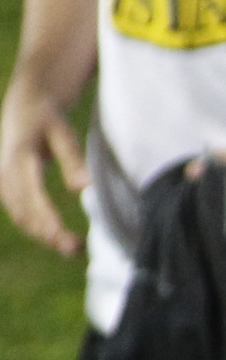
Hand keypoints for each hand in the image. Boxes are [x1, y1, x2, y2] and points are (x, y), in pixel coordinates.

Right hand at [0, 73, 87, 255]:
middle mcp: (5, 172)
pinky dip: (38, 229)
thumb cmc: (50, 122)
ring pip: (20, 216)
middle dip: (48, 233)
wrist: (25, 110)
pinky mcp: (5, 189)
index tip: (61, 234)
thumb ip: (74, 160)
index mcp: (19, 157)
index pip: (31, 193)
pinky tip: (60, 240)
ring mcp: (2, 181)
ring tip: (74, 249)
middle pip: (24, 210)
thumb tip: (84, 188)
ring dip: (44, 235)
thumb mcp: (64, 135)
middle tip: (76, 250)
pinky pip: (19, 213)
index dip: (45, 215)